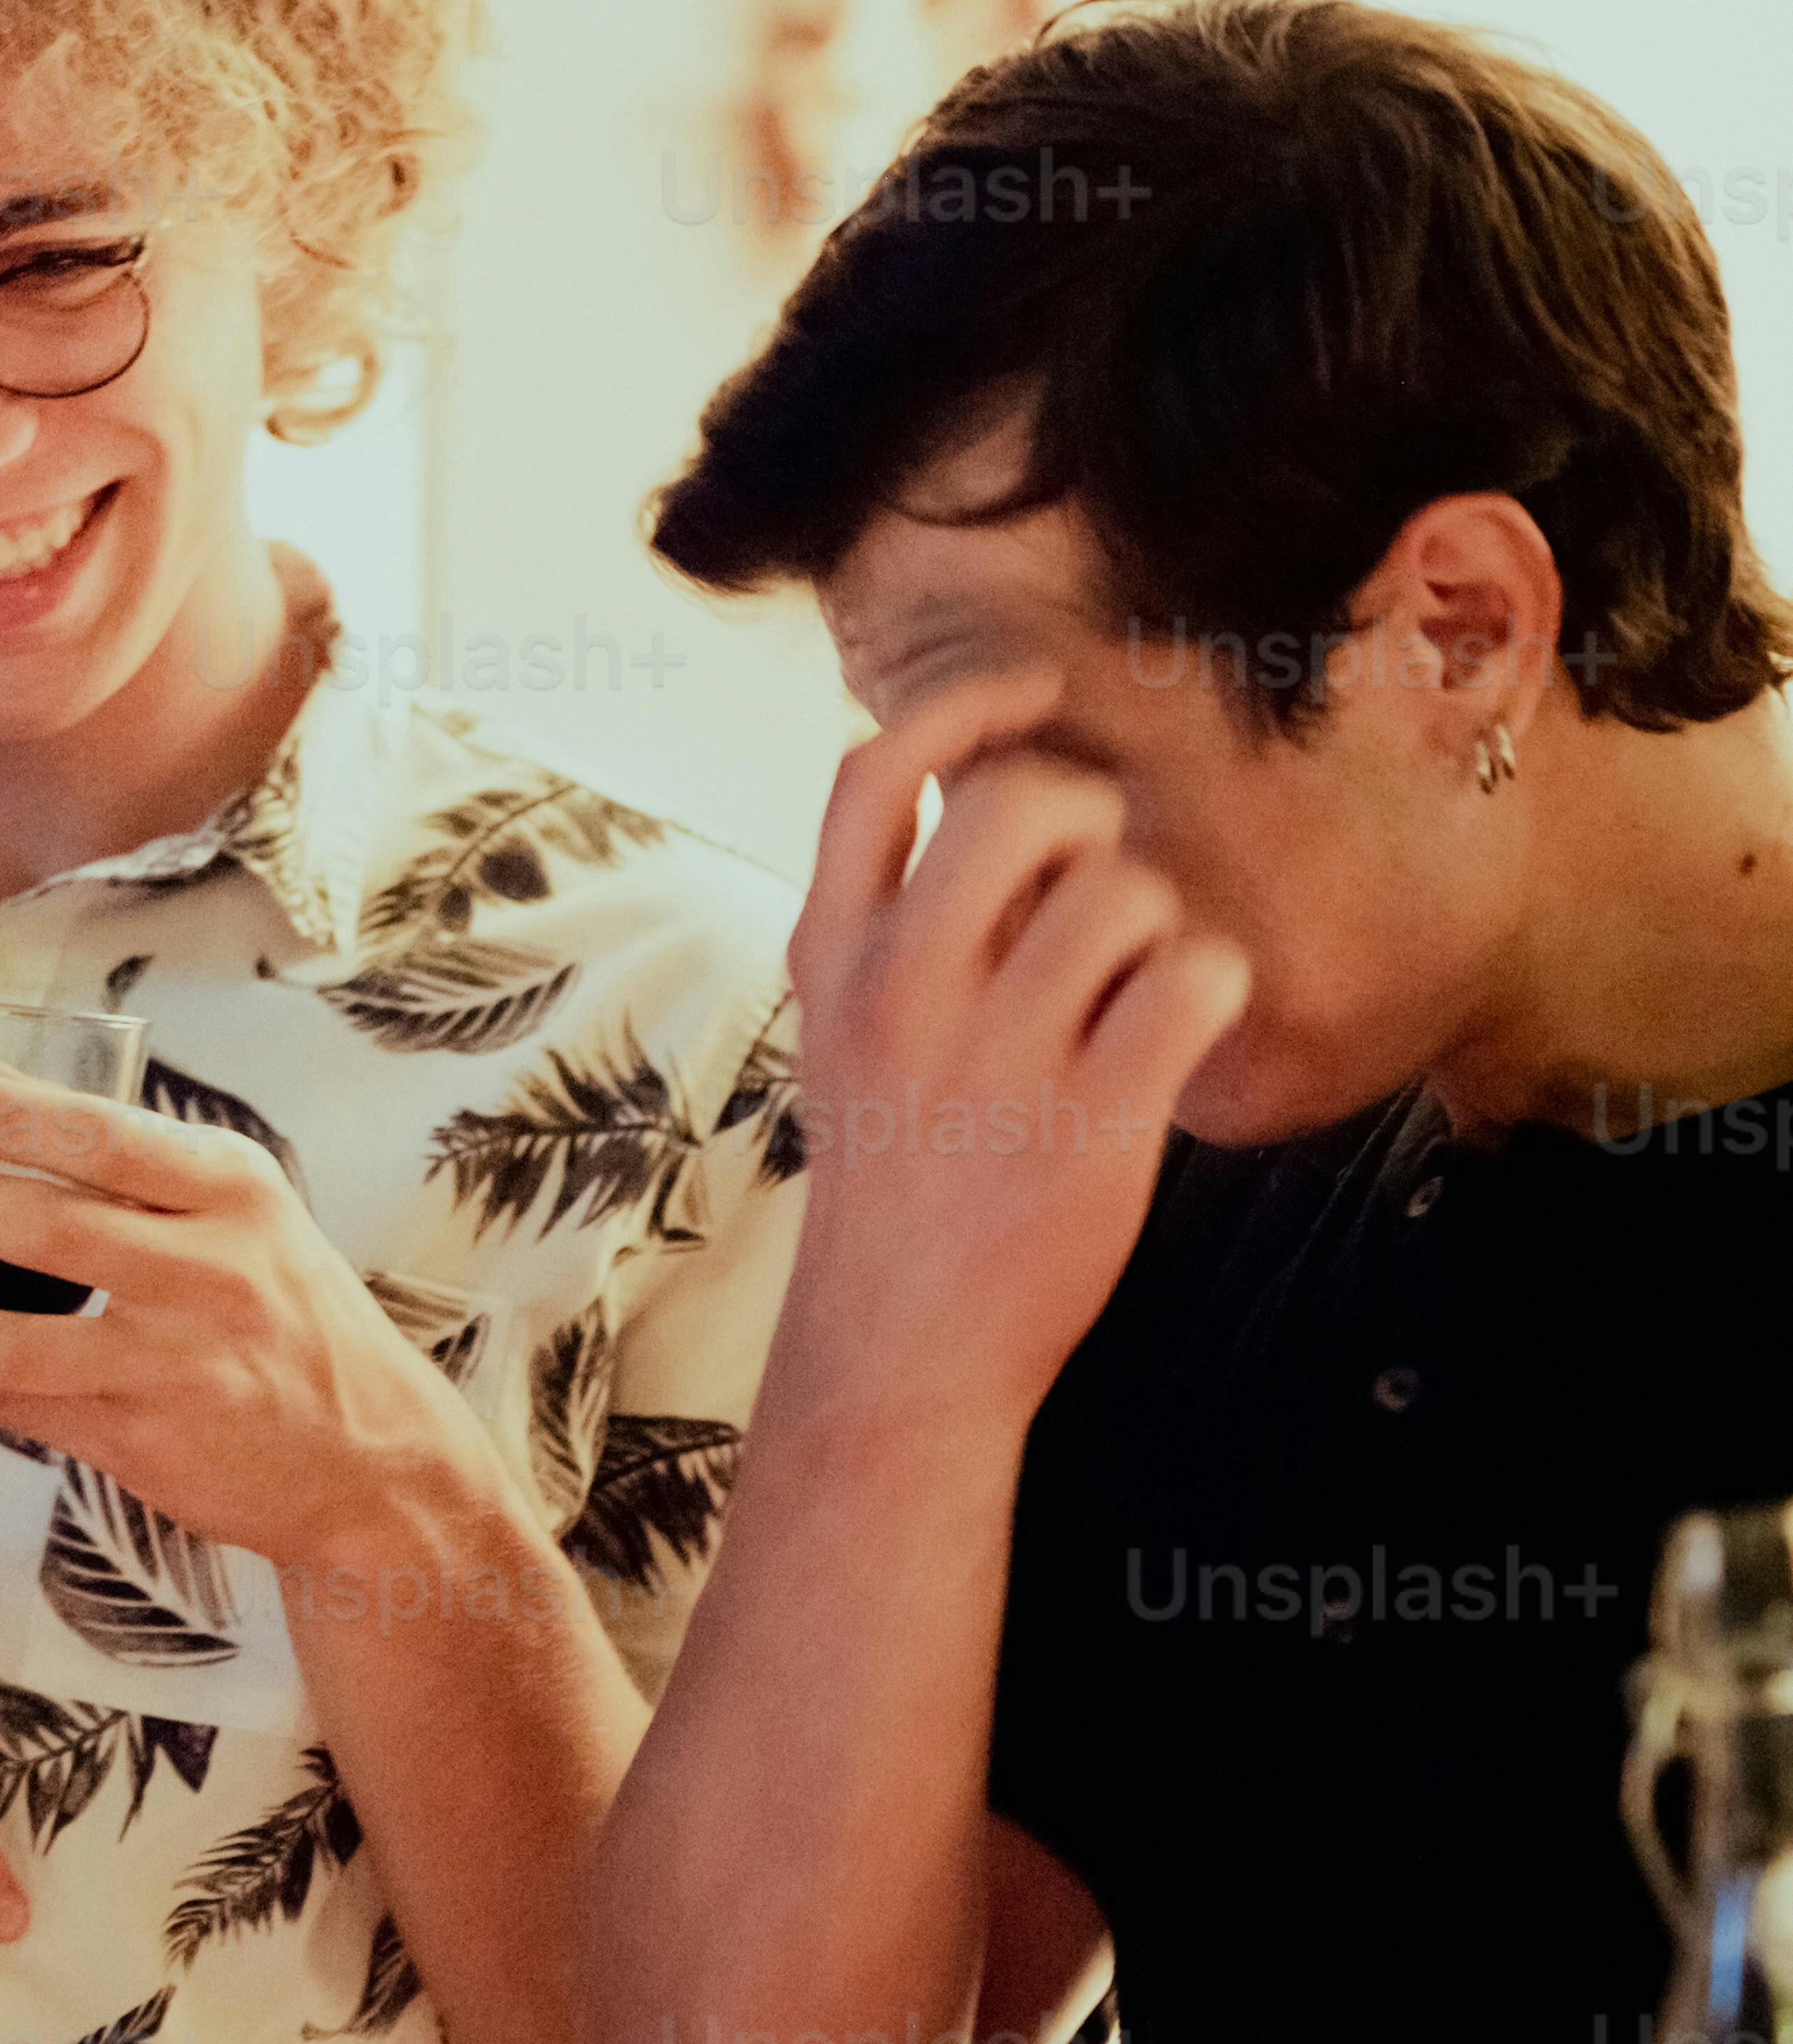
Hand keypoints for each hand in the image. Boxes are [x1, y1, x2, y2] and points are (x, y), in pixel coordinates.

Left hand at [0, 1065, 491, 1581]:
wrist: (372, 1459)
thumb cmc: (285, 1311)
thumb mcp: (229, 1208)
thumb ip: (108, 1143)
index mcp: (232, 1189)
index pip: (105, 1136)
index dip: (9, 1115)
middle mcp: (209, 1272)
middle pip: (49, 1228)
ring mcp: (174, 1365)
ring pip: (12, 1342)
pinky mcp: (141, 1442)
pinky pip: (14, 1408)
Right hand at [782, 666, 1249, 1423]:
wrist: (902, 1350)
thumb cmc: (895, 1178)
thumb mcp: (844, 1035)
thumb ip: (889, 919)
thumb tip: (975, 779)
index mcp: (832, 960)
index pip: (873, 774)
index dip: (966, 707)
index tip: (1034, 693)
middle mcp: (903, 990)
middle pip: (1020, 802)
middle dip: (1089, 815)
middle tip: (1096, 876)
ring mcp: (997, 1054)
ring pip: (1126, 889)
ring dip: (1153, 924)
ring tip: (1125, 993)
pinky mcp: (1094, 1116)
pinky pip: (1199, 974)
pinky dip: (1211, 989)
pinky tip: (1174, 1035)